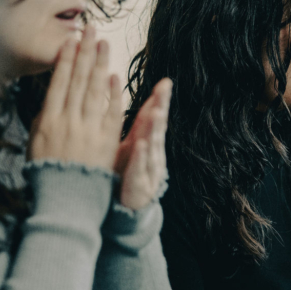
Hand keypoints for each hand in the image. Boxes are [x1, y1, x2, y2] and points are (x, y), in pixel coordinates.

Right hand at [28, 28, 122, 169]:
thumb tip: (51, 102)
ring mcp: (89, 130)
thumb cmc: (47, 175)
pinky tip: (115, 75)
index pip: (59, 82)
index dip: (66, 59)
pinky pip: (112, 112)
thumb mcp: (35, 146)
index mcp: (49, 121)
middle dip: (85, 51)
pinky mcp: (107, 141)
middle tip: (91, 29)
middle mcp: (69, 121)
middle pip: (78, 79)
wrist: (66, 203)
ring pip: (95, 90)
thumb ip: (43, 121)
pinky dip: (113, 93)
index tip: (71, 40)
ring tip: (104, 43)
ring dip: (100, 63)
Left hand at [114, 78, 171, 209]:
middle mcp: (151, 153)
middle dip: (160, 107)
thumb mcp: (130, 146)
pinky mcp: (138, 183)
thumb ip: (136, 126)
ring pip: (152, 145)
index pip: (154, 116)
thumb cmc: (125, 172)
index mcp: (147, 141)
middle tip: (164, 90)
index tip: (165, 82)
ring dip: (154, 129)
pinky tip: (142, 144)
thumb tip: (133, 100)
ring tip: (155, 112)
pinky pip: (140, 167)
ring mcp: (147, 168)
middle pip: (157, 127)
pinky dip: (141, 156)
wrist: (127, 208)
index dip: (160, 100)